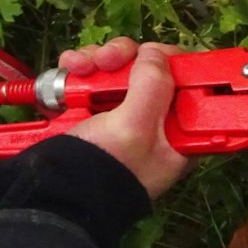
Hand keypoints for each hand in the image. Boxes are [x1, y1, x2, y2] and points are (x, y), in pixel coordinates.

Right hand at [61, 38, 191, 199]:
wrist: (53, 194)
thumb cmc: (105, 168)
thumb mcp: (135, 128)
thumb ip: (153, 85)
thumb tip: (154, 53)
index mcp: (178, 135)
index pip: (194, 88)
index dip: (177, 65)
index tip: (156, 54)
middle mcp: (154, 124)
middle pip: (153, 71)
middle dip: (128, 58)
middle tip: (108, 61)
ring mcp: (121, 116)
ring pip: (120, 69)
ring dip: (98, 60)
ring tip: (77, 68)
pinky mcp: (92, 111)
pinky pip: (93, 77)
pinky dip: (79, 70)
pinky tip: (69, 71)